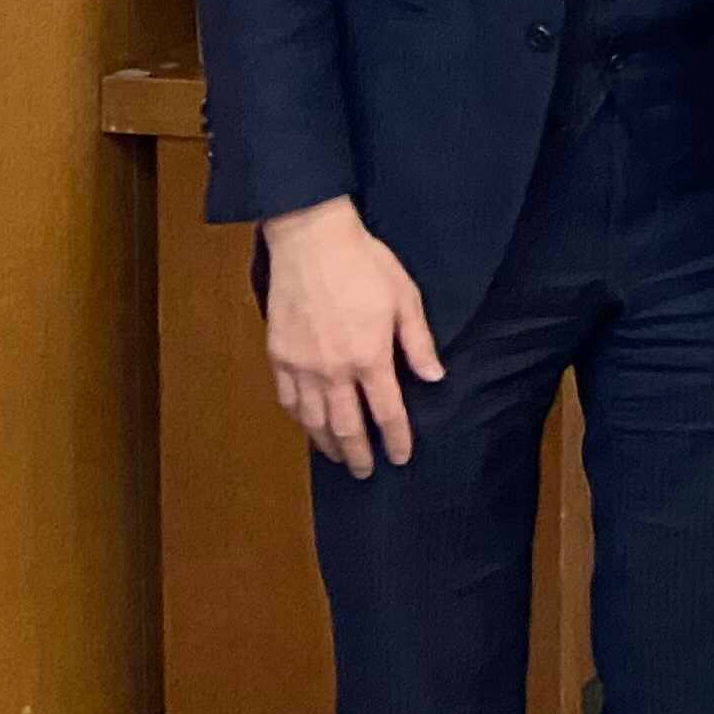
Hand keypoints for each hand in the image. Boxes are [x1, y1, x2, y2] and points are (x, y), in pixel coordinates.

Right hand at [261, 196, 441, 477]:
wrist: (312, 241)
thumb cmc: (365, 264)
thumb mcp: (405, 298)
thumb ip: (418, 343)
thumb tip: (434, 378)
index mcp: (370, 357)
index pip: (387, 412)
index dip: (396, 439)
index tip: (400, 458)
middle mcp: (334, 371)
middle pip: (347, 427)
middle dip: (359, 454)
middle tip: (367, 472)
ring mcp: (302, 366)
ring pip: (314, 421)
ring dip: (328, 444)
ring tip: (339, 458)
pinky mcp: (278, 356)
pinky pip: (288, 400)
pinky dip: (300, 419)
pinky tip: (308, 425)